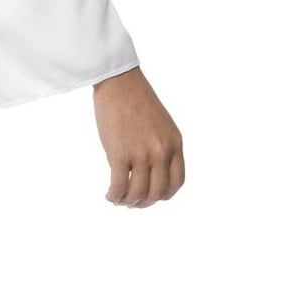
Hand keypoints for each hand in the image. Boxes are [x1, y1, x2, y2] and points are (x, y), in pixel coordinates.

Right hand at [93, 67, 184, 206]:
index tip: (151, 196)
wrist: (119, 83)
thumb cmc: (136, 100)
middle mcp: (161, 152)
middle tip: (132, 202)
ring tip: (118, 199)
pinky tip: (109, 195)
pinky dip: (114, 196)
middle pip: (158, 192)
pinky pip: (119, 186)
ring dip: (128, 202)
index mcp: (175, 144)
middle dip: (144, 203)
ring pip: (138, 193)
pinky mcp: (120, 154)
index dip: (164, 195)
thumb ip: (161, 147)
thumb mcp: (161, 125)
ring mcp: (141, 154)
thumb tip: (147, 171)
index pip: (177, 183)